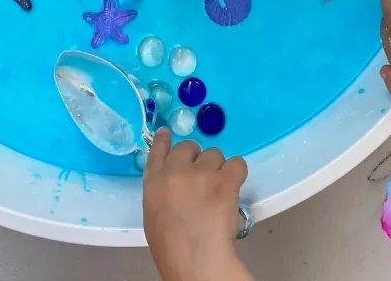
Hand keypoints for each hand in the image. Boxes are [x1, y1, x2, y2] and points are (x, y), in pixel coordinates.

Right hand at [143, 129, 253, 280]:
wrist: (194, 258)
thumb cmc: (171, 247)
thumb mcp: (154, 215)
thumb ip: (161, 193)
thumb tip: (175, 188)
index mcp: (154, 182)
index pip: (157, 152)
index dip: (164, 141)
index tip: (166, 133)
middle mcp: (176, 170)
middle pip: (189, 147)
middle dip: (197, 159)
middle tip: (204, 179)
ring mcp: (201, 172)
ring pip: (215, 154)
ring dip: (218, 168)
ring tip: (219, 190)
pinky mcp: (225, 179)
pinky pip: (236, 163)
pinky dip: (237, 173)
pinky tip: (234, 187)